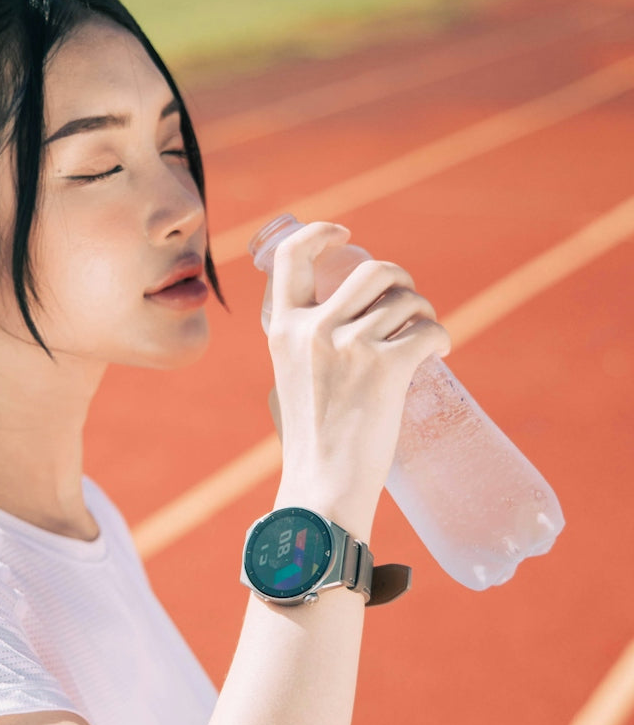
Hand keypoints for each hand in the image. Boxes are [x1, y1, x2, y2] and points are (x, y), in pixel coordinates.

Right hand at [264, 221, 449, 532]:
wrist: (323, 490)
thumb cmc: (310, 446)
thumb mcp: (289, 382)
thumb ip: (302, 350)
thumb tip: (335, 328)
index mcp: (282, 329)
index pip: (294, 255)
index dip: (322, 233)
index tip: (347, 236)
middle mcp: (314, 328)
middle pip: (372, 270)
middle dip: (400, 279)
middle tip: (408, 304)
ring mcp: (351, 346)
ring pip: (407, 300)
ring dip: (424, 312)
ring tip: (425, 337)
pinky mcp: (388, 367)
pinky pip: (429, 330)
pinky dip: (442, 337)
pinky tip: (441, 351)